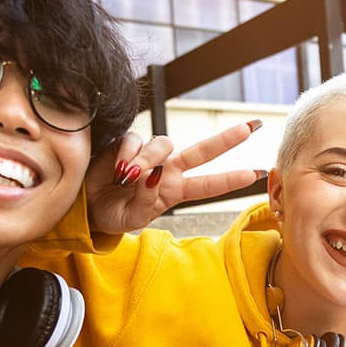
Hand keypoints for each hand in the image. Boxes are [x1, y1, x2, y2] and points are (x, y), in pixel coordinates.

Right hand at [85, 122, 262, 234]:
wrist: (88, 206)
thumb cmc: (114, 215)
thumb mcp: (133, 217)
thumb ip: (145, 199)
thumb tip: (153, 174)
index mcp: (175, 191)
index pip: (208, 185)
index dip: (231, 179)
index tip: (257, 174)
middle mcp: (168, 170)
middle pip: (202, 151)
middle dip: (226, 140)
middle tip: (250, 129)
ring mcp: (151, 155)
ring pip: (164, 144)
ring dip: (148, 158)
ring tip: (129, 175)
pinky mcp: (129, 143)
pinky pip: (136, 139)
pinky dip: (128, 152)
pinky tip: (118, 167)